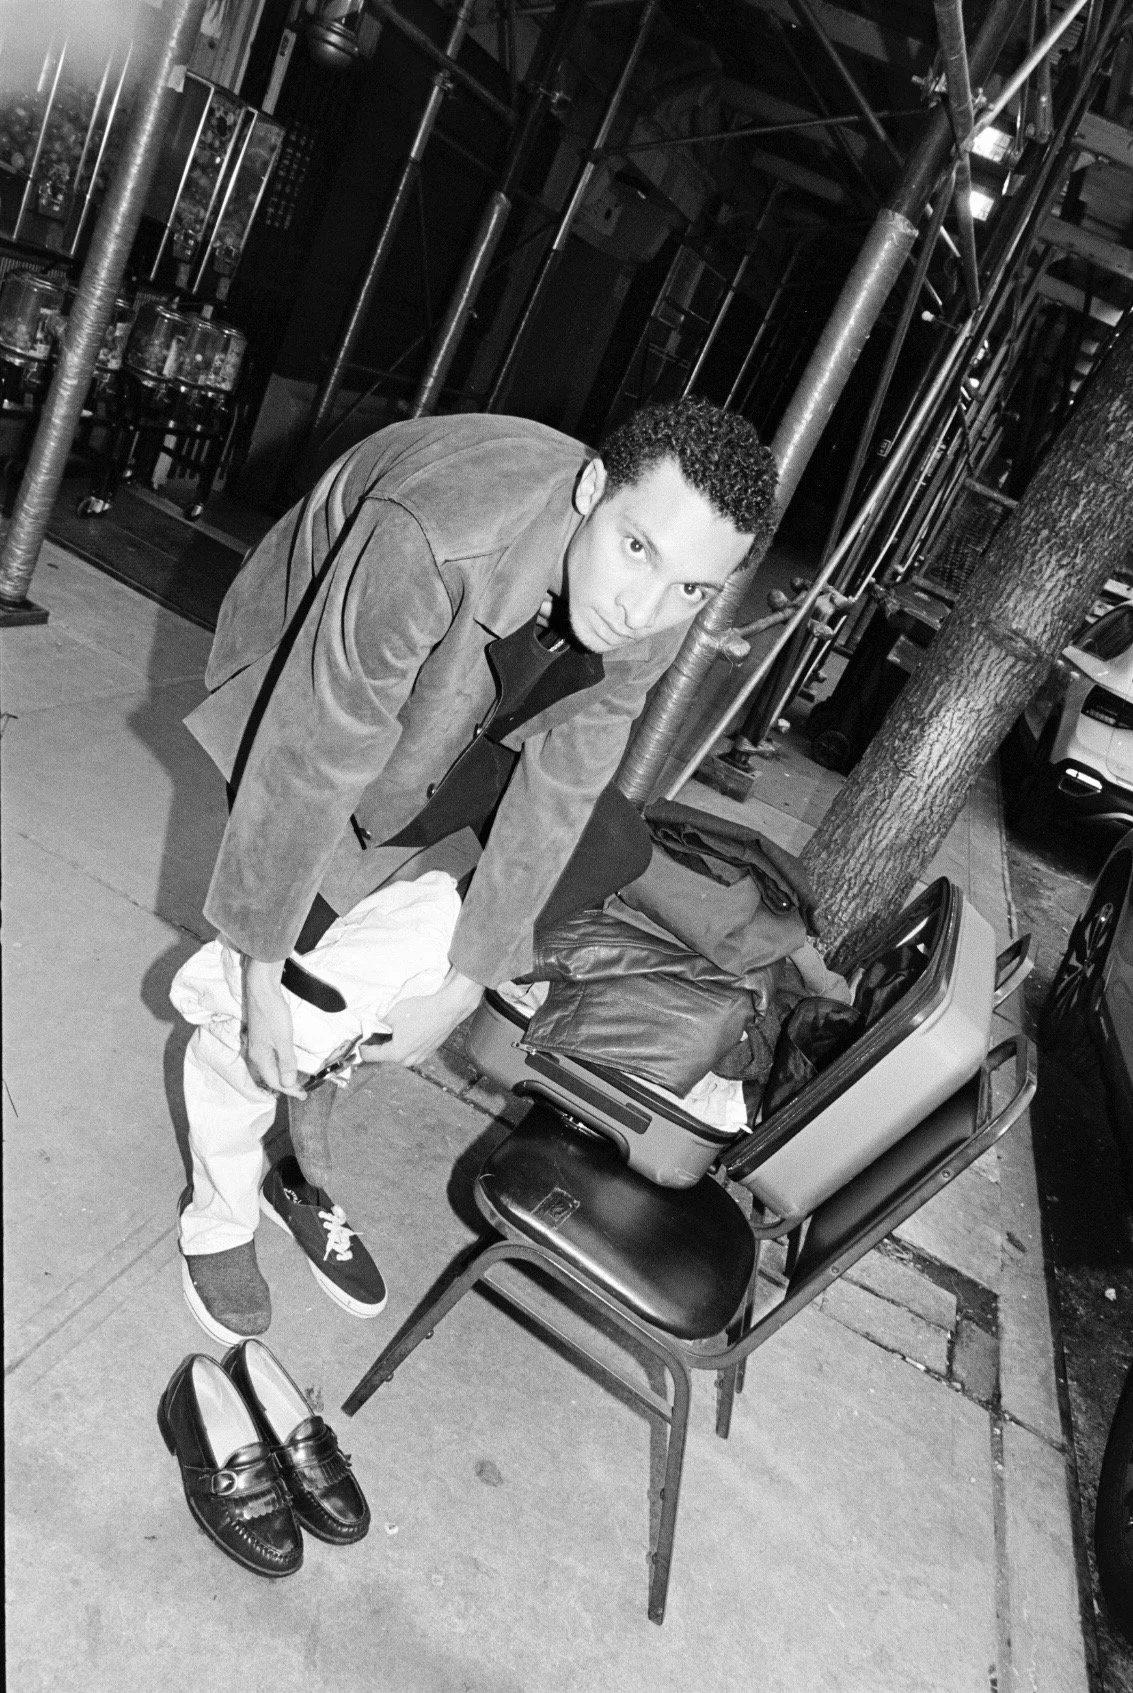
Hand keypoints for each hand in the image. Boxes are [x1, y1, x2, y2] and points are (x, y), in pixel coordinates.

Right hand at [242, 957, 306, 1097]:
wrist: (262, 990)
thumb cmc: (272, 1013)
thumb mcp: (283, 1040)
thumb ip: (286, 1062)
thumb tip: (287, 1083)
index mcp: (260, 1057)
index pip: (275, 1081)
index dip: (290, 1090)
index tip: (303, 1094)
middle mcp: (256, 1053)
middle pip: (271, 1076)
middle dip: (286, 1085)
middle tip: (301, 1090)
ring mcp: (258, 1044)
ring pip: (270, 1066)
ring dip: (283, 1074)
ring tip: (295, 1080)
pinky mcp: (262, 1036)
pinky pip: (270, 1057)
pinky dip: (280, 1063)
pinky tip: (286, 1061)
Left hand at [364, 967, 483, 1067]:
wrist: (447, 1008)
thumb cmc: (422, 1011)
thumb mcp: (393, 1014)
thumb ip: (380, 1024)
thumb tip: (376, 1026)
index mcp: (397, 1053)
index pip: (371, 1055)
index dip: (362, 1047)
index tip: (359, 1042)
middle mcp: (408, 1060)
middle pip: (386, 1055)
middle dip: (379, 1044)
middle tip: (374, 1031)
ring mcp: (420, 1057)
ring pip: (399, 1053)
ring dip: (393, 1043)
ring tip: (392, 1028)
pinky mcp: (428, 1051)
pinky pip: (411, 1050)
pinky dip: (406, 1042)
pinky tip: (407, 1029)